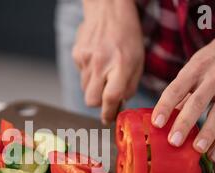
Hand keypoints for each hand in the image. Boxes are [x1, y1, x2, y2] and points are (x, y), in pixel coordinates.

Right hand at [72, 0, 143, 124]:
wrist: (108, 9)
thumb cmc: (127, 35)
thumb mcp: (137, 60)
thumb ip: (129, 85)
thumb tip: (119, 104)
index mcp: (121, 64)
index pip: (110, 97)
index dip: (108, 113)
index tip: (108, 119)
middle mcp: (101, 63)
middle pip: (91, 100)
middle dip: (98, 103)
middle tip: (106, 98)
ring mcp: (86, 59)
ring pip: (85, 88)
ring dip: (94, 87)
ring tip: (104, 71)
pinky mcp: (77, 55)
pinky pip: (81, 74)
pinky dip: (88, 73)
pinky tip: (96, 60)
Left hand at [151, 0, 214, 161]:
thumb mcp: (197, 64)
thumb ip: (182, 89)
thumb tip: (164, 115)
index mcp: (196, 67)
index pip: (177, 88)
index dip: (165, 106)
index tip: (156, 123)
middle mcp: (214, 77)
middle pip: (198, 102)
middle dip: (185, 123)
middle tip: (173, 141)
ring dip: (208, 134)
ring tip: (197, 150)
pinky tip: (213, 154)